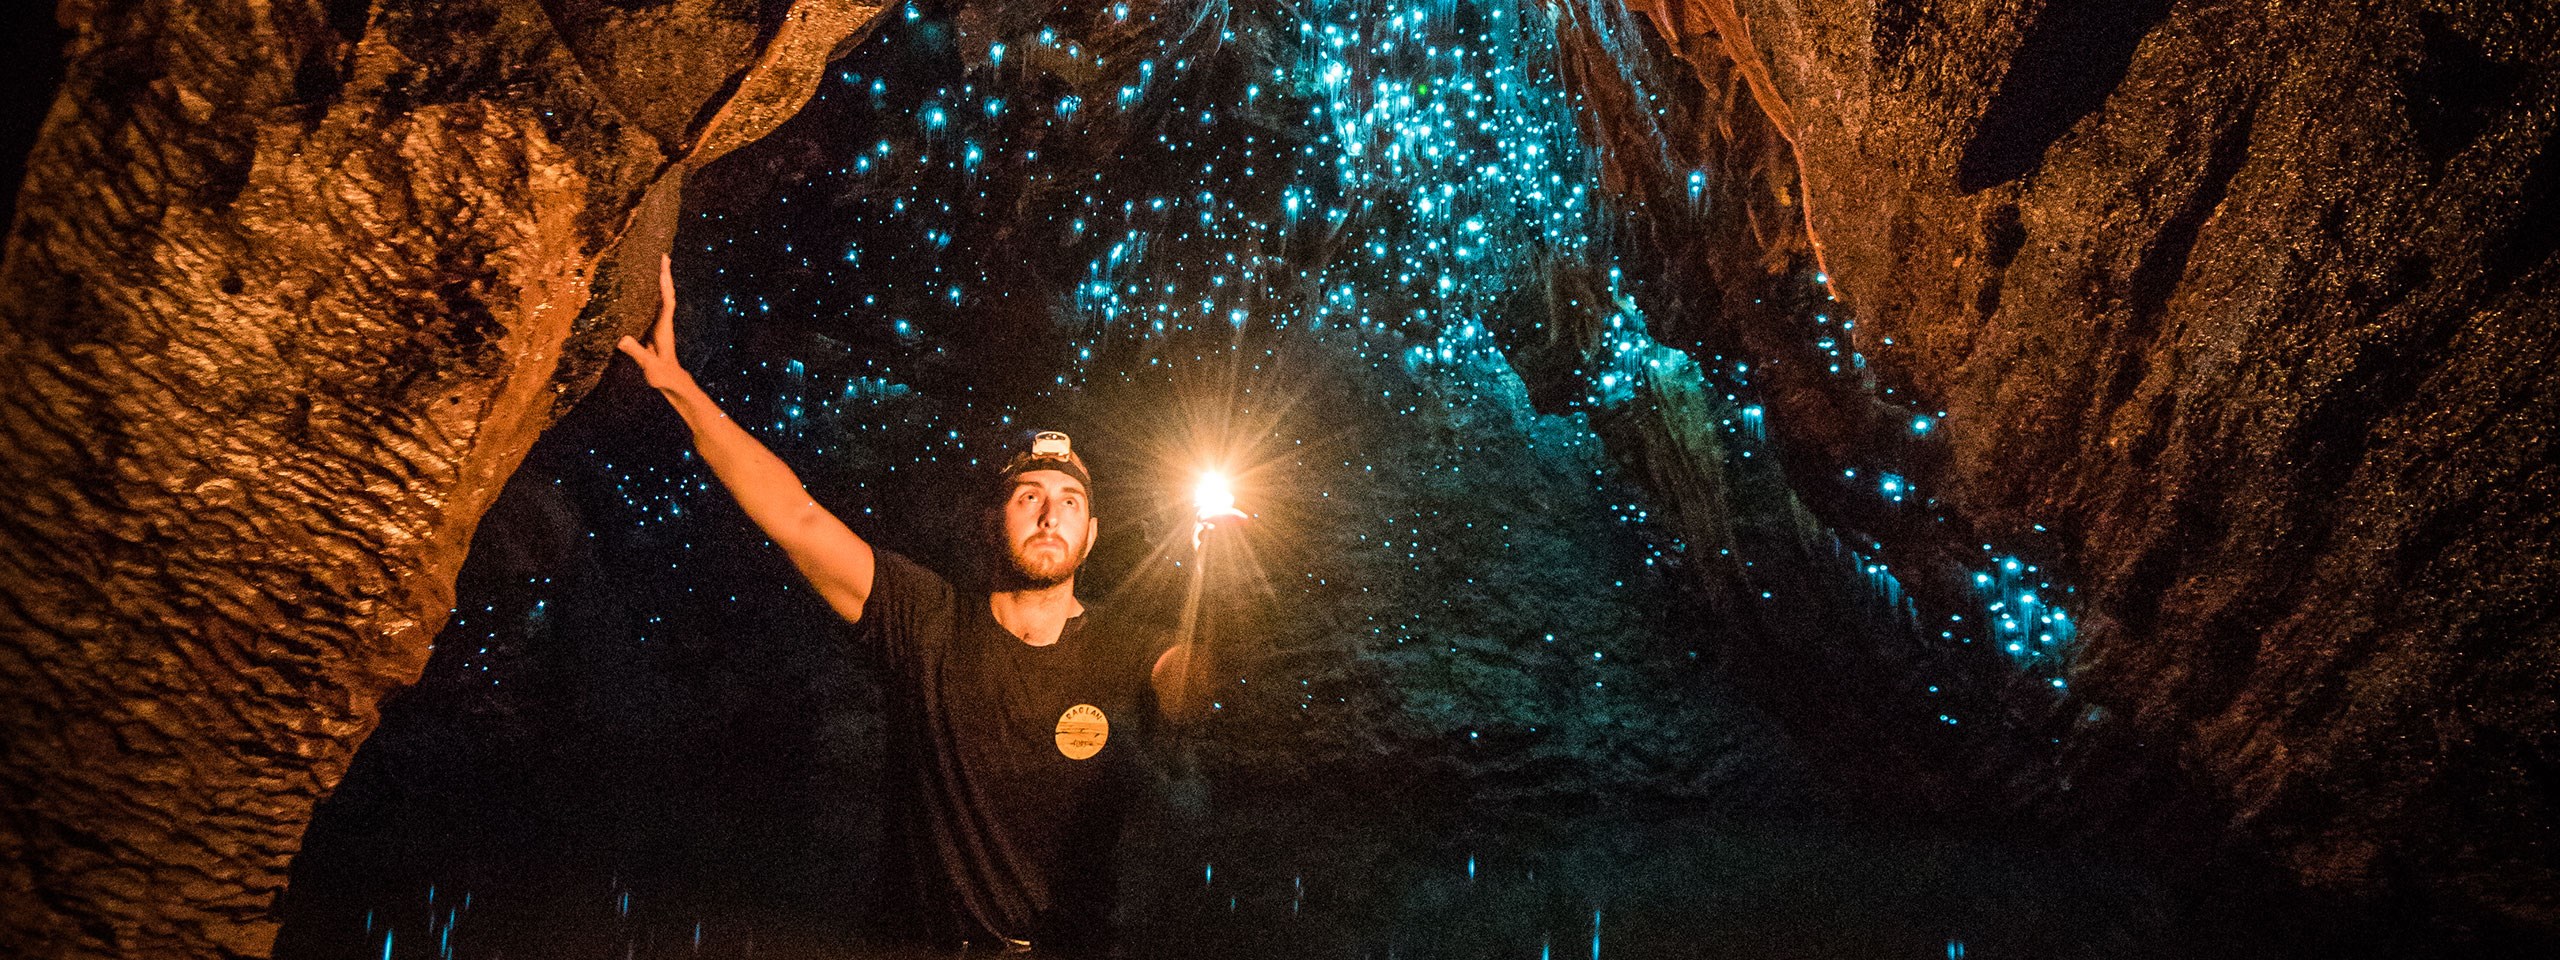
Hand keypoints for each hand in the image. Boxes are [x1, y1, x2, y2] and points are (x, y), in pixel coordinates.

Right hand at [615, 253, 697, 393]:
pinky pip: (653, 307)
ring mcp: (659, 326)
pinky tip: (643, 288)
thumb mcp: (649, 366)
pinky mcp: (653, 331)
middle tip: (663, 255)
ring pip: (660, 299)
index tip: (663, 268)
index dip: (665, 285)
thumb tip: (622, 339)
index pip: (667, 302)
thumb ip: (637, 353)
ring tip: (655, 264)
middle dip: (665, 275)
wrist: (673, 384)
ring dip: (659, 282)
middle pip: (666, 294)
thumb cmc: (664, 376)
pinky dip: (650, 294)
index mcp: (664, 328)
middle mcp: (664, 323)